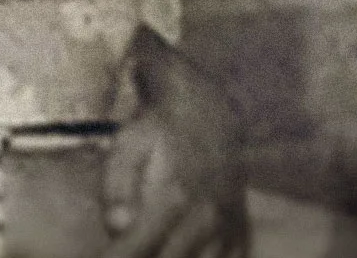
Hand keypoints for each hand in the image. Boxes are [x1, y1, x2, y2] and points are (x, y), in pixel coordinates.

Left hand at [102, 26, 248, 257]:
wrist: (206, 113)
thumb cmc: (157, 131)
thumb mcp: (127, 146)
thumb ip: (116, 187)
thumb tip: (116, 227)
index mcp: (173, 199)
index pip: (137, 250)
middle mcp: (205, 219)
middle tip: (123, 253)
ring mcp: (226, 228)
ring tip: (151, 251)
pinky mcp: (240, 232)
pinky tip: (184, 253)